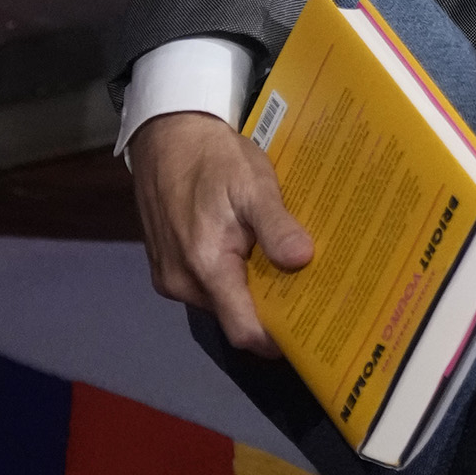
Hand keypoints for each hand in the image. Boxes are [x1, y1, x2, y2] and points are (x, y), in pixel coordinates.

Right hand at [129, 112, 312, 357]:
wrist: (167, 134)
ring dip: (251, 292)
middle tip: (310, 297)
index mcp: (205, 267)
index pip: (243, 330)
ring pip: (220, 302)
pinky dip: (231, 279)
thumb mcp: (254, 186)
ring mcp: (169, 275)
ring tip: (287, 275)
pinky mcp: (165, 265)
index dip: (276, 340)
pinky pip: (205, 285)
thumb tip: (302, 259)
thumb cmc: (213, 159)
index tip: (308, 335)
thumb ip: (276, 226)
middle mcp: (181, 282)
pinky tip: (255, 259)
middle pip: (234, 318)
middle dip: (270, 313)